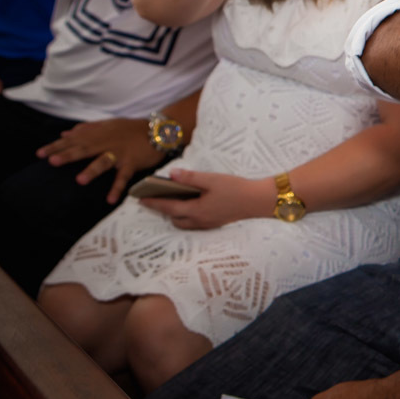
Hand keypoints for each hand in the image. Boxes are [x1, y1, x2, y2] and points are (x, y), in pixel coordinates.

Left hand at [36, 118, 164, 203]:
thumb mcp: (107, 125)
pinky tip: (110, 200)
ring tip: (79, 180)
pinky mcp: (132, 163)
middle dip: (68, 155)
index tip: (39, 154)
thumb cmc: (130, 129)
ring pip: (103, 161)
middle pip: (84, 149)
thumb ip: (86, 130)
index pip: (73, 140)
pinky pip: (124, 176)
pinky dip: (118, 188)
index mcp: (98, 135)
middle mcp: (106, 143)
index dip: (56, 146)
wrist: (158, 130)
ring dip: (92, 170)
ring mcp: (119, 153)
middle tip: (52, 161)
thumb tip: (65, 133)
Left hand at [138, 168, 271, 228]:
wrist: (258, 201)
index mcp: (196, 210)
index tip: (140, 199)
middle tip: (156, 198)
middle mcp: (199, 221)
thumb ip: (191, 177)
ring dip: (175, 213)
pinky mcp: (215, 223)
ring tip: (173, 200)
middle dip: (163, 209)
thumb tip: (172, 174)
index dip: (153, 202)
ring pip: (184, 222)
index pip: (168, 207)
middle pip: (174, 218)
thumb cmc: (236, 189)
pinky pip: (194, 222)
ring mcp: (208, 224)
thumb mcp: (212, 179)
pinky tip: (191, 204)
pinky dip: (187, 215)